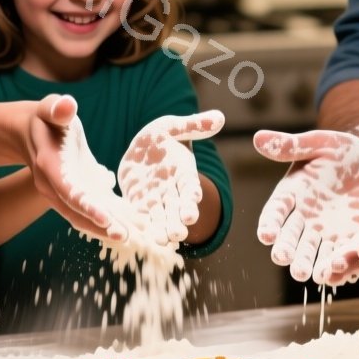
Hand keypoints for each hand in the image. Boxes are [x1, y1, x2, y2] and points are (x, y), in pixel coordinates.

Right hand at [26, 96, 129, 241]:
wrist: (31, 133)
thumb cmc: (45, 118)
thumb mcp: (49, 108)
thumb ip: (57, 108)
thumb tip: (67, 105)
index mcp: (48, 166)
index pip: (68, 191)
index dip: (87, 206)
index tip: (106, 219)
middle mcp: (52, 186)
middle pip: (76, 212)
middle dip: (100, 226)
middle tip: (126, 236)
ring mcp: (63, 194)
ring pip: (84, 217)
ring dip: (107, 228)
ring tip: (135, 235)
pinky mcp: (75, 195)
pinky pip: (91, 211)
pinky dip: (109, 220)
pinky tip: (132, 225)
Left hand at [117, 111, 223, 245]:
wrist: (141, 149)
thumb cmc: (161, 136)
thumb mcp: (173, 127)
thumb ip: (194, 126)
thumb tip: (220, 117)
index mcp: (184, 173)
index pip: (191, 186)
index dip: (192, 195)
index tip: (193, 203)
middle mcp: (173, 190)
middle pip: (178, 208)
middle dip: (178, 221)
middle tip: (179, 233)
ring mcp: (157, 199)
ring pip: (161, 217)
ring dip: (162, 229)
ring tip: (162, 241)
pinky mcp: (139, 203)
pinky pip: (140, 216)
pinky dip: (140, 225)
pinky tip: (138, 234)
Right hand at [254, 129, 358, 282]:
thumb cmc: (337, 148)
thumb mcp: (317, 142)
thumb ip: (291, 145)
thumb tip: (257, 137)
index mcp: (291, 193)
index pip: (276, 210)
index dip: (270, 222)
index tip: (266, 235)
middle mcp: (302, 217)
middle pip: (291, 236)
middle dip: (287, 248)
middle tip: (284, 259)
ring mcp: (323, 230)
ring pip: (312, 250)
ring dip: (309, 262)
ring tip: (306, 275)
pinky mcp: (346, 237)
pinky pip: (340, 253)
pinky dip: (338, 264)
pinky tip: (337, 275)